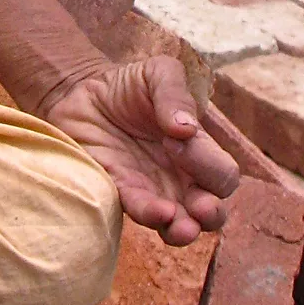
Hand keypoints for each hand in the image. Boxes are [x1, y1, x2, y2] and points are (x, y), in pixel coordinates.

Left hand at [38, 58, 239, 245]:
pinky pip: (139, 214)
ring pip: (179, 226)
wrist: (81, 90)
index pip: (222, 174)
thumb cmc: (129, 85)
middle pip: (211, 212)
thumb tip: (187, 127)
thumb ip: (174, 93)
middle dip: (211, 214)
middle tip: (200, 204)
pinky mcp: (119, 193)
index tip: (174, 139)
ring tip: (181, 225)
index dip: (208, 165)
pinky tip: (157, 212)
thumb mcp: (157, 74)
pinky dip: (150, 217)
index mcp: (197, 151)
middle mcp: (180, 179)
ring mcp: (151, 190)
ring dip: (184, 230)